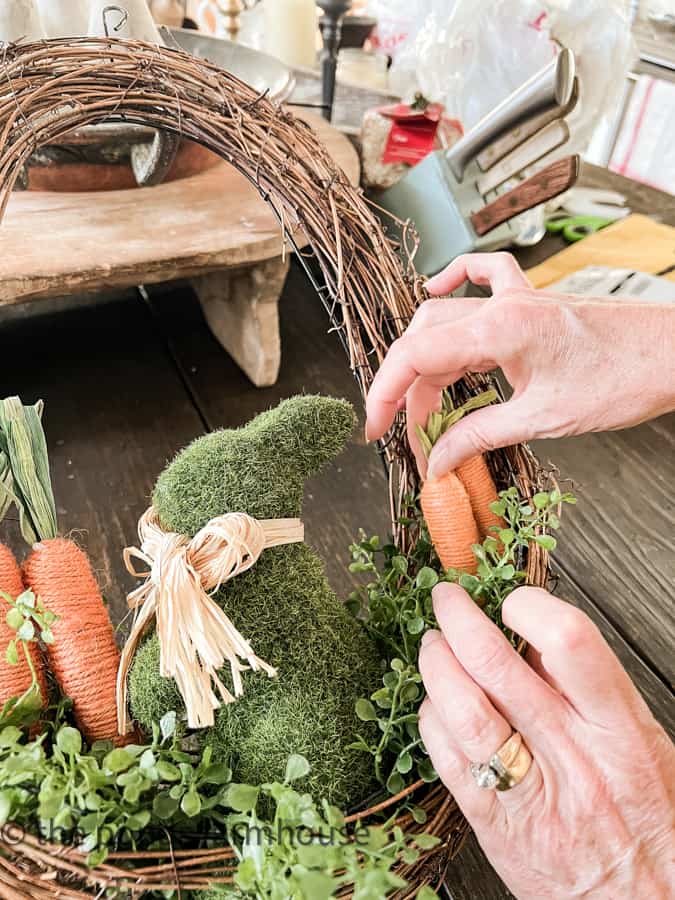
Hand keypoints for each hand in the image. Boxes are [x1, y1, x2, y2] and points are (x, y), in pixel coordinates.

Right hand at [365, 253, 674, 477]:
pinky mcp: (531, 302)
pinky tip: (436, 290)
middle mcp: (501, 306)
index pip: (415, 356)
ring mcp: (516, 299)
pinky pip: (482, 277)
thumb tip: (437, 460)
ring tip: (426, 408)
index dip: (385, 395)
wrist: (674, 354)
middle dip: (407, 393)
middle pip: (424, 343)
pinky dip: (455, 282)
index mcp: (499, 330)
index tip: (375, 430)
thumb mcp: (544, 420)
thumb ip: (480, 436)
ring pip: (445, 320)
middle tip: (410, 438)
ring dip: (427, 363)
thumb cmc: (623, 380)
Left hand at [418, 584, 674, 899]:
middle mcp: (572, 756)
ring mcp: (530, 793)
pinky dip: (432, 719)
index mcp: (619, 730)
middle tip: (446, 599)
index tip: (512, 600)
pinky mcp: (495, 825)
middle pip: (497, 667)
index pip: (569, 642)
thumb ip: (591, 692)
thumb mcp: (642, 745)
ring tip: (432, 645)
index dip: (530, 607)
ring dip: (436, 665)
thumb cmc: (651, 821)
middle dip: (460, 620)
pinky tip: (434, 704)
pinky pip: (447, 760)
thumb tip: (533, 634)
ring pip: (464, 709)